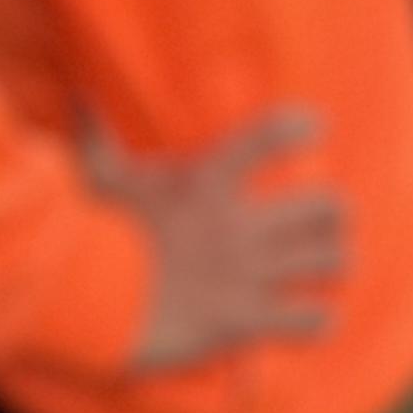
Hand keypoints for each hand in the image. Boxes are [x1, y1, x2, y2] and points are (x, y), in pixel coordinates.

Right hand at [87, 110, 343, 370]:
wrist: (90, 300)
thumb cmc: (93, 232)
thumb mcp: (98, 176)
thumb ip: (96, 133)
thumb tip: (78, 91)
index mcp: (206, 181)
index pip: (269, 137)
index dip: (300, 126)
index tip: (316, 125)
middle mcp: (237, 224)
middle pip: (325, 208)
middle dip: (334, 213)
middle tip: (330, 219)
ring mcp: (246, 274)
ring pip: (330, 262)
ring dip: (334, 262)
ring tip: (331, 265)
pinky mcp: (244, 321)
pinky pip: (309, 321)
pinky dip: (318, 320)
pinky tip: (315, 316)